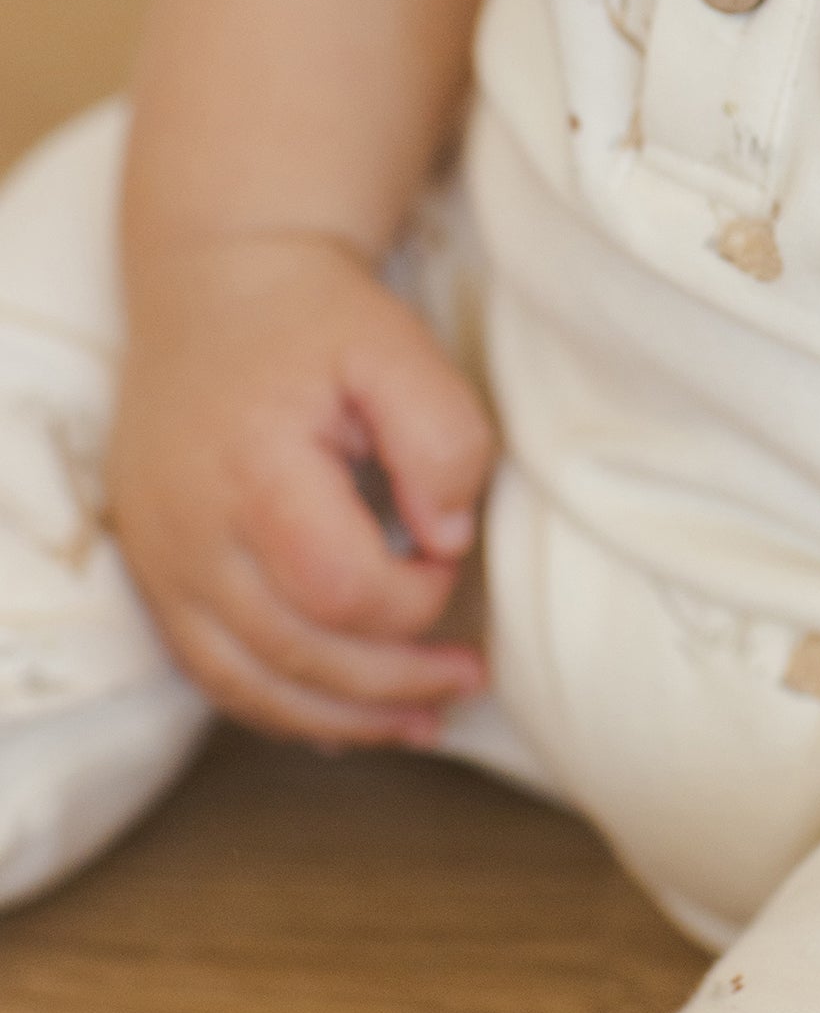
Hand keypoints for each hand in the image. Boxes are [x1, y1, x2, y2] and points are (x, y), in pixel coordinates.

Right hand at [108, 230, 495, 749]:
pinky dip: (283, 708)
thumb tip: (449, 536)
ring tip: (422, 722)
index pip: (338, 586)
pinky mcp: (158, 578)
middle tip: (468, 675)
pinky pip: (214, 675)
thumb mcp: (396, 345)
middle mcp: (192, 532)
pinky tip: (346, 718)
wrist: (213, 290)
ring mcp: (164, 563)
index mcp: (253, 469)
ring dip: (342, 717)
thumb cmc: (314, 320)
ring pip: (249, 685)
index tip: (449, 561)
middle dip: (393, 680)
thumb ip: (441, 435)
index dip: (411, 599)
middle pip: (294, 653)